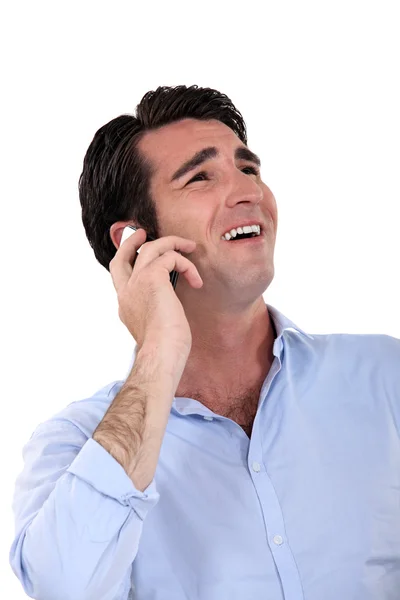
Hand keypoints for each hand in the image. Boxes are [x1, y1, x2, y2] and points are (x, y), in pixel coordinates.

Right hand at [109, 228, 202, 356]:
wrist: (162, 352)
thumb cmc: (165, 348)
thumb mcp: (155, 326)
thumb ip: (154, 311)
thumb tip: (166, 305)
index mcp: (125, 304)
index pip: (119, 276)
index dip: (126, 260)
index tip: (138, 252)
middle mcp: (126, 291)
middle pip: (123, 256)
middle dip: (132, 241)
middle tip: (145, 233)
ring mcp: (137, 282)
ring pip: (151, 249)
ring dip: (172, 243)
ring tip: (190, 247)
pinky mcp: (153, 277)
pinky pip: (171, 257)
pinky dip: (187, 265)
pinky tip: (197, 281)